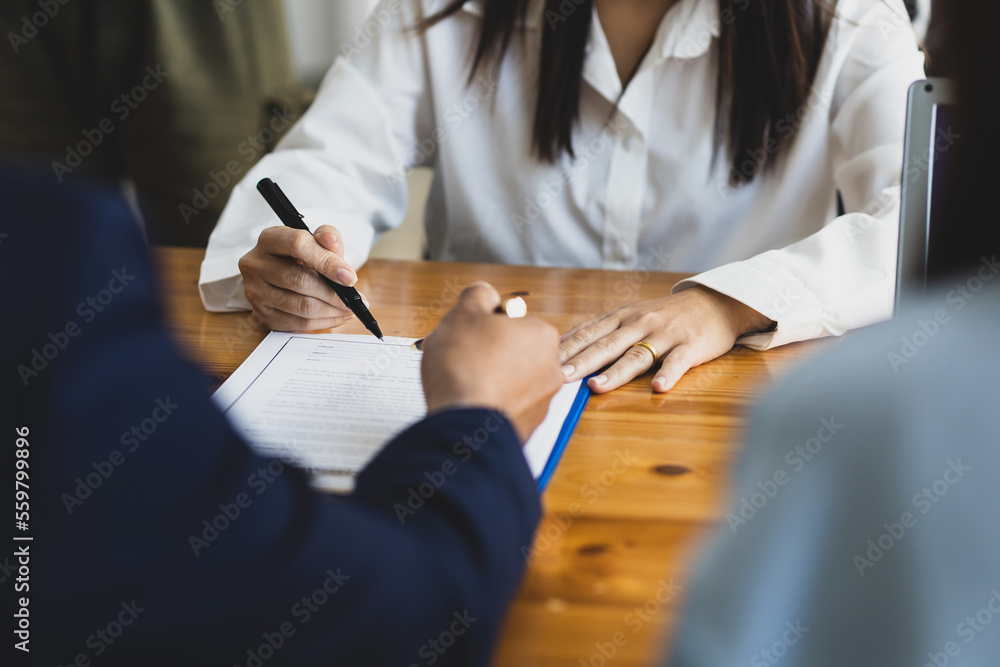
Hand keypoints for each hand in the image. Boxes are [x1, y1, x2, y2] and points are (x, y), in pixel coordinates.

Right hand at [238, 225, 364, 331]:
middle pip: (300, 281)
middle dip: (334, 293)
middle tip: (356, 300)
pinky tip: (336, 316)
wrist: (281, 275)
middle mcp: (255, 264)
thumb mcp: (317, 242)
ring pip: (301, 307)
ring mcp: (254, 292)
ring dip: (332, 311)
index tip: (350, 278)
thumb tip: (331, 240)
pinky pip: (297, 324)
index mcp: (269, 239)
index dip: (327, 262)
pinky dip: (322, 322)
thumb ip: (328, 238)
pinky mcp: (261, 315)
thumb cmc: (303, 257)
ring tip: (349, 309)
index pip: (298, 245)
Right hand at [421, 283, 563, 442]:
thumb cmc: (466, 365)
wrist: (464, 424)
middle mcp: (551, 368)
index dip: (483, 325)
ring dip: (488, 379)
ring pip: (508, 380)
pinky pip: (505, 406)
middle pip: (512, 351)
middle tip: (461, 359)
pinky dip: (490, 403)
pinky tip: (471, 403)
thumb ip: (478, 296)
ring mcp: (541, 401)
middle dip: (488, 353)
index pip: (511, 320)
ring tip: (463, 383)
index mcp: (542, 335)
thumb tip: (485, 295)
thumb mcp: (464, 313)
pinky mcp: (528, 427)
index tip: (468, 336)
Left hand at [560, 286, 772, 393]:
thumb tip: (564, 340)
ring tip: (596, 388)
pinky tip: (657, 388)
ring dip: (615, 372)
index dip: (566, 349)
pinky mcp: (690, 346)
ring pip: (637, 355)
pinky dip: (668, 374)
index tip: (542, 363)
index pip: (588, 334)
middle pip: (606, 345)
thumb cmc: (665, 315)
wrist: (713, 303)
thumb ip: (600, 328)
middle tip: (559, 378)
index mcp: (621, 318)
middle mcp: (639, 324)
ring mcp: (665, 334)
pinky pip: (678, 362)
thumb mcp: (629, 315)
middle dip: (581, 362)